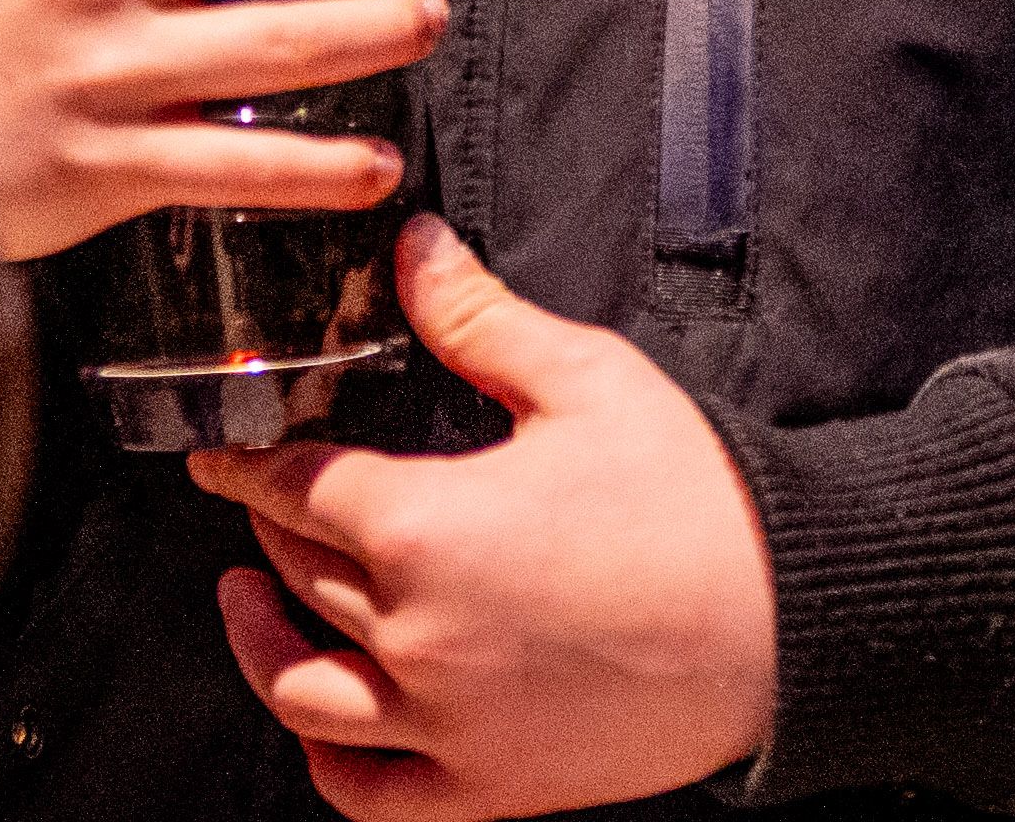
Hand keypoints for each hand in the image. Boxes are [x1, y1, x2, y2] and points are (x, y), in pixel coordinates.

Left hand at [190, 218, 782, 820]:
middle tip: (273, 499)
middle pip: (298, 575)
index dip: (250, 464)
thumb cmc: (698, 501)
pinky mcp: (488, 787)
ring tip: (249, 602)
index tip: (224, 454)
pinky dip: (327, 760)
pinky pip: (367, 794)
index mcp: (426, 527)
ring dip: (261, 642)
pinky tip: (321, 721)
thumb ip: (480, 318)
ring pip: (303, 691)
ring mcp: (447, 725)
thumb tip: (414, 247)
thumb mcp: (586, 380)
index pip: (298, 489)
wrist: (790, 619)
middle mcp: (416, 637)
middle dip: (273, 528)